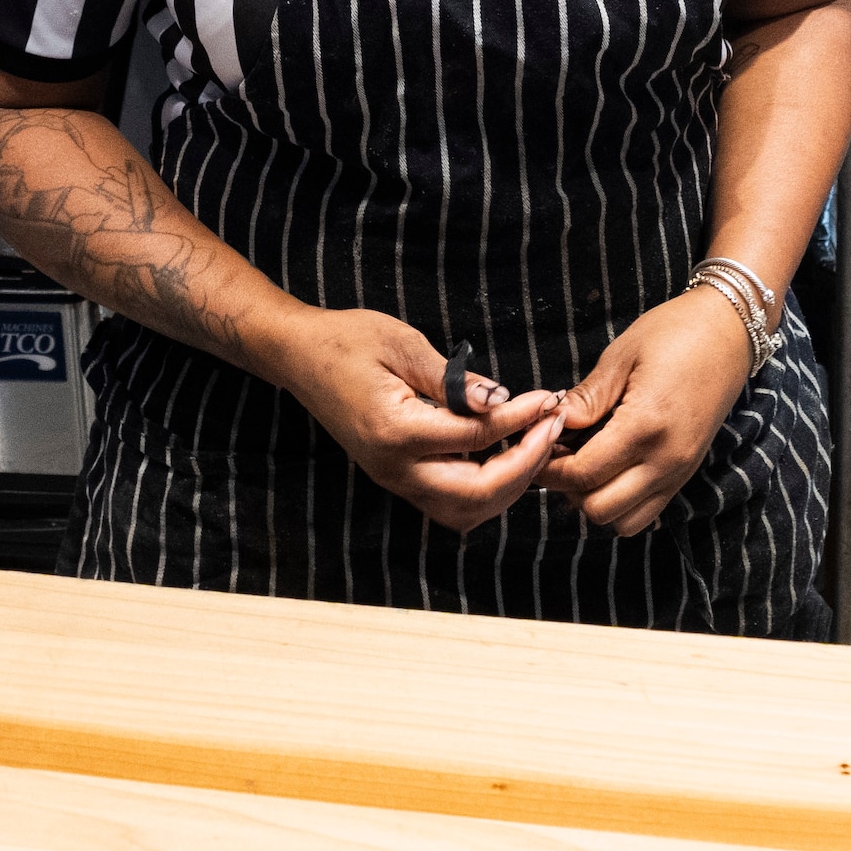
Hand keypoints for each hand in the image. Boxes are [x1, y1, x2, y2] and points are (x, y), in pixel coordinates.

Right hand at [262, 305, 563, 532]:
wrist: (298, 356)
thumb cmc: (348, 340)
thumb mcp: (402, 343)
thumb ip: (453, 379)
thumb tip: (501, 400)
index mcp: (395, 431)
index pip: (477, 438)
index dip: (522, 419)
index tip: (549, 399)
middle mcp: (394, 468)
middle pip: (476, 494)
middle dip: (525, 467)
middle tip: (552, 430)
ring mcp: (394, 479)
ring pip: (465, 510)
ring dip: (507, 486)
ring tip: (535, 445)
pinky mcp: (396, 477)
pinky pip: (450, 501)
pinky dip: (485, 488)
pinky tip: (505, 454)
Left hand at [542, 290, 760, 536]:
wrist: (729, 333)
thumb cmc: (674, 333)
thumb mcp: (621, 356)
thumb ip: (585, 398)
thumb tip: (551, 423)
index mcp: (645, 427)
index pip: (583, 475)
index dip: (550, 467)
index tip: (536, 443)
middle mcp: (666, 460)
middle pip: (599, 510)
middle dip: (569, 489)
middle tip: (558, 454)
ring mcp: (680, 472)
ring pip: (624, 522)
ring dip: (597, 501)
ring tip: (585, 463)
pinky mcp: (686, 473)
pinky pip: (647, 511)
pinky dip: (622, 501)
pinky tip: (611, 467)